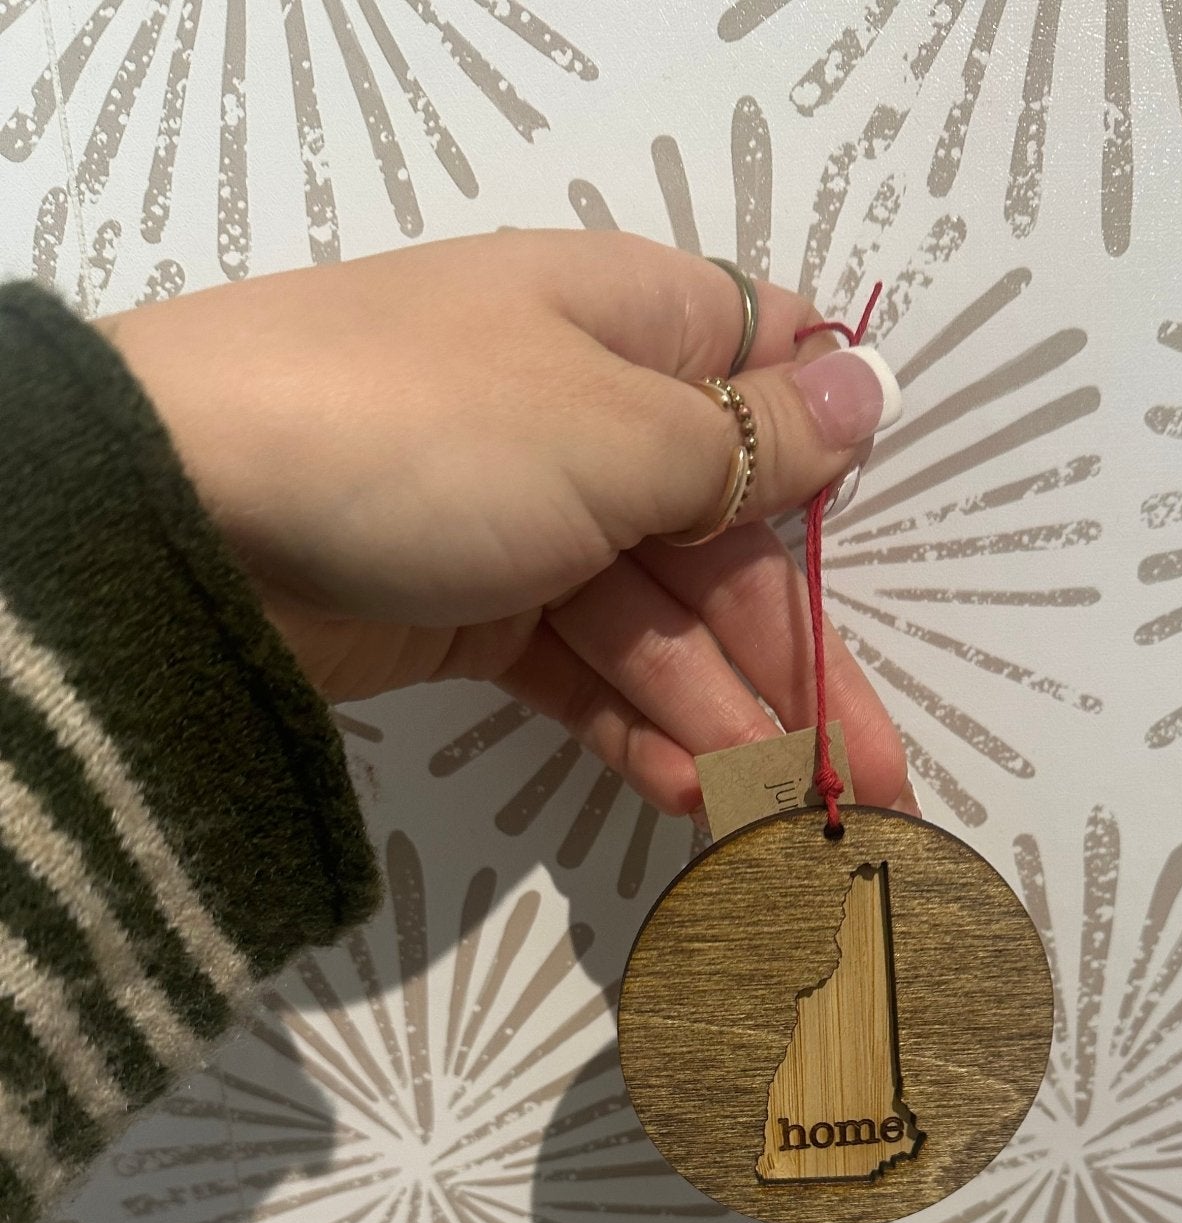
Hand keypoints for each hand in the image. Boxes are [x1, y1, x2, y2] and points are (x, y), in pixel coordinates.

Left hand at [99, 230, 913, 816]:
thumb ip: (751, 440)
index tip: (887, 555)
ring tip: (777, 829)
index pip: (769, 372)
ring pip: (662, 625)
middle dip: (803, 665)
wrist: (185, 517)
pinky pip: (585, 674)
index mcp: (634, 325)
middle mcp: (592, 416)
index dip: (834, 461)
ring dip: (724, 722)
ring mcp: (529, 522)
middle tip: (871, 790)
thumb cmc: (428, 432)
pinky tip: (691, 802)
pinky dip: (636, 732)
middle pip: (731, 544)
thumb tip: (874, 384)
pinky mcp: (473, 614)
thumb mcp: (612, 428)